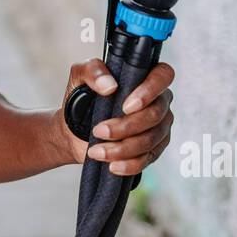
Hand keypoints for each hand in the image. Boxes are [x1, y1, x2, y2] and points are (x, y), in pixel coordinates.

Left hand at [56, 58, 174, 173]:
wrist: (73, 129)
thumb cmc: (81, 98)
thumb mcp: (79, 76)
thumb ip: (93, 71)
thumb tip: (110, 85)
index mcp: (146, 77)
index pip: (163, 75)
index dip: (149, 91)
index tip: (125, 106)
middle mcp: (158, 101)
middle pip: (154, 115)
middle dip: (125, 126)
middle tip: (98, 131)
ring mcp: (159, 127)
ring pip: (150, 140)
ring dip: (121, 148)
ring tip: (96, 151)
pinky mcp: (153, 150)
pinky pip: (147, 160)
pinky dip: (128, 164)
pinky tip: (112, 166)